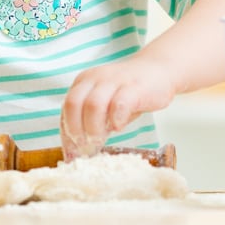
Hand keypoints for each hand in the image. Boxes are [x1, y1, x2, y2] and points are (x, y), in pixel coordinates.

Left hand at [60, 53, 174, 160]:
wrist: (158, 70)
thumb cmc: (129, 92)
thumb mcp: (105, 105)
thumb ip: (92, 122)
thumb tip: (78, 153)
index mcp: (84, 82)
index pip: (66, 108)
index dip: (66, 134)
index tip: (72, 155)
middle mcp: (95, 78)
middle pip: (73, 104)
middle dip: (76, 131)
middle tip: (85, 149)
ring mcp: (114, 81)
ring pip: (93, 105)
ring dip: (94, 128)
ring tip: (100, 142)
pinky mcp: (134, 87)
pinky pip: (119, 103)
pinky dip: (116, 119)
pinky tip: (118, 127)